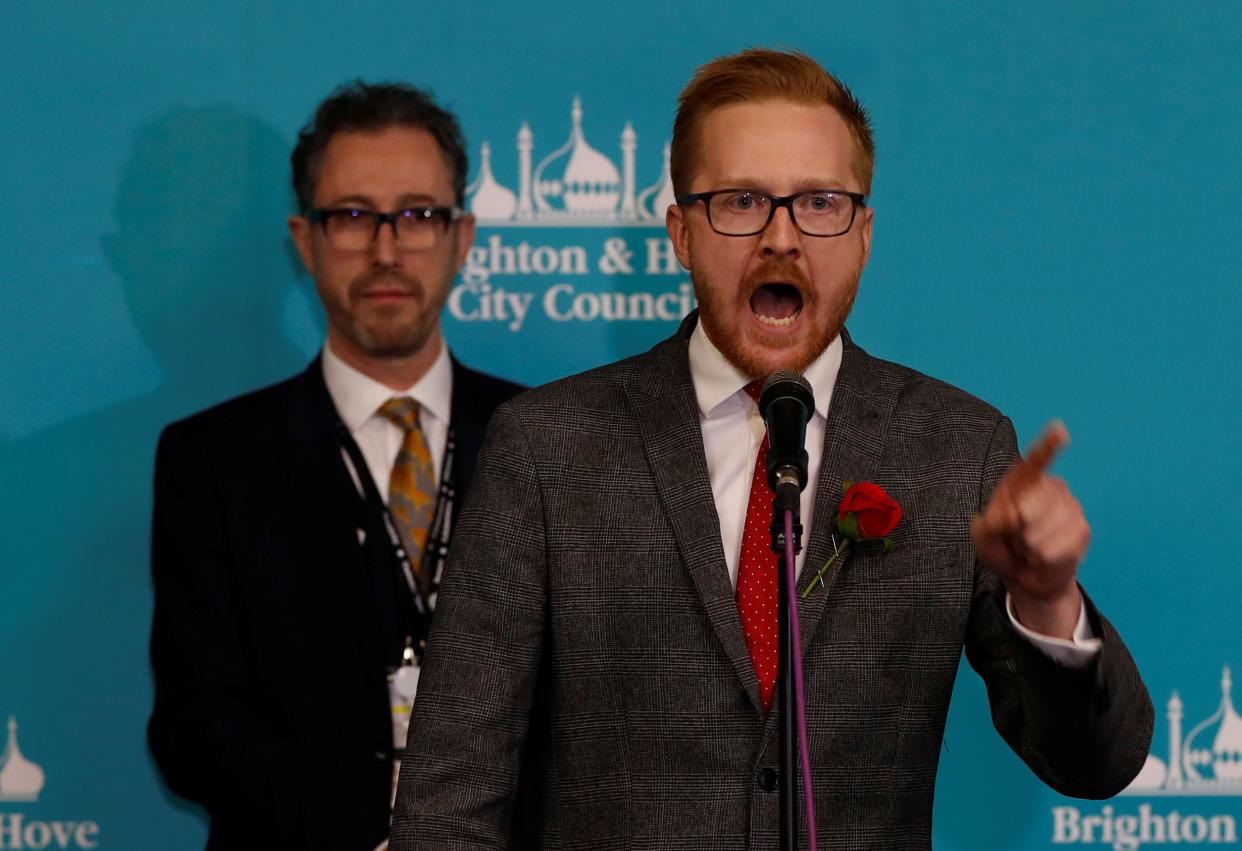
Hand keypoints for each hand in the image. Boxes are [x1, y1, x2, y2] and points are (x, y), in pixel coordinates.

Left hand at [970, 421, 1089, 638]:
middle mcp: (1049, 488)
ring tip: (1028, 547)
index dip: (1047, 447)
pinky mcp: (1081, 529)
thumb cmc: (1000, 547)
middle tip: (1014, 537)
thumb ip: (992, 523)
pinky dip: (1044, 558)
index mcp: (1021, 482)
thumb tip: (1018, 514)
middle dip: (1016, 530)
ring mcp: (1069, 507)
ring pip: (1044, 529)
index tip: (1060, 431)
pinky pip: (1059, 547)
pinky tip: (1043, 556)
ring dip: (1029, 547)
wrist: (1024, 576)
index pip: (1034, 462)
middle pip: (1031, 506)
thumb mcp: (983, 536)